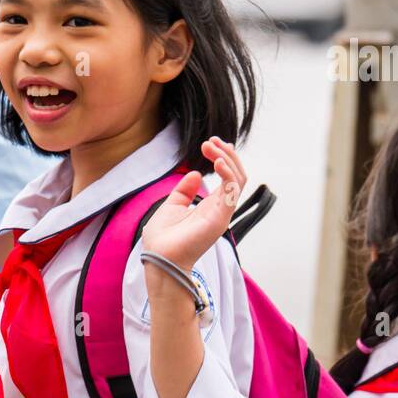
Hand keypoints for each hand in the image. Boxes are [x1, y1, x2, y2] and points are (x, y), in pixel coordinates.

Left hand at [140, 138, 246, 272]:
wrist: (159, 257)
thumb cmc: (163, 238)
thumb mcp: (172, 206)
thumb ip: (184, 191)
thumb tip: (195, 174)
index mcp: (210, 206)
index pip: (227, 178)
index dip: (224, 158)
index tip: (211, 143)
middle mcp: (220, 208)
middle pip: (236, 175)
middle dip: (226, 154)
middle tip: (210, 141)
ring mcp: (222, 212)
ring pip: (238, 179)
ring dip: (227, 158)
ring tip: (211, 146)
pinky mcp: (220, 217)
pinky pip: (232, 190)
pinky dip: (227, 172)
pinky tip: (216, 162)